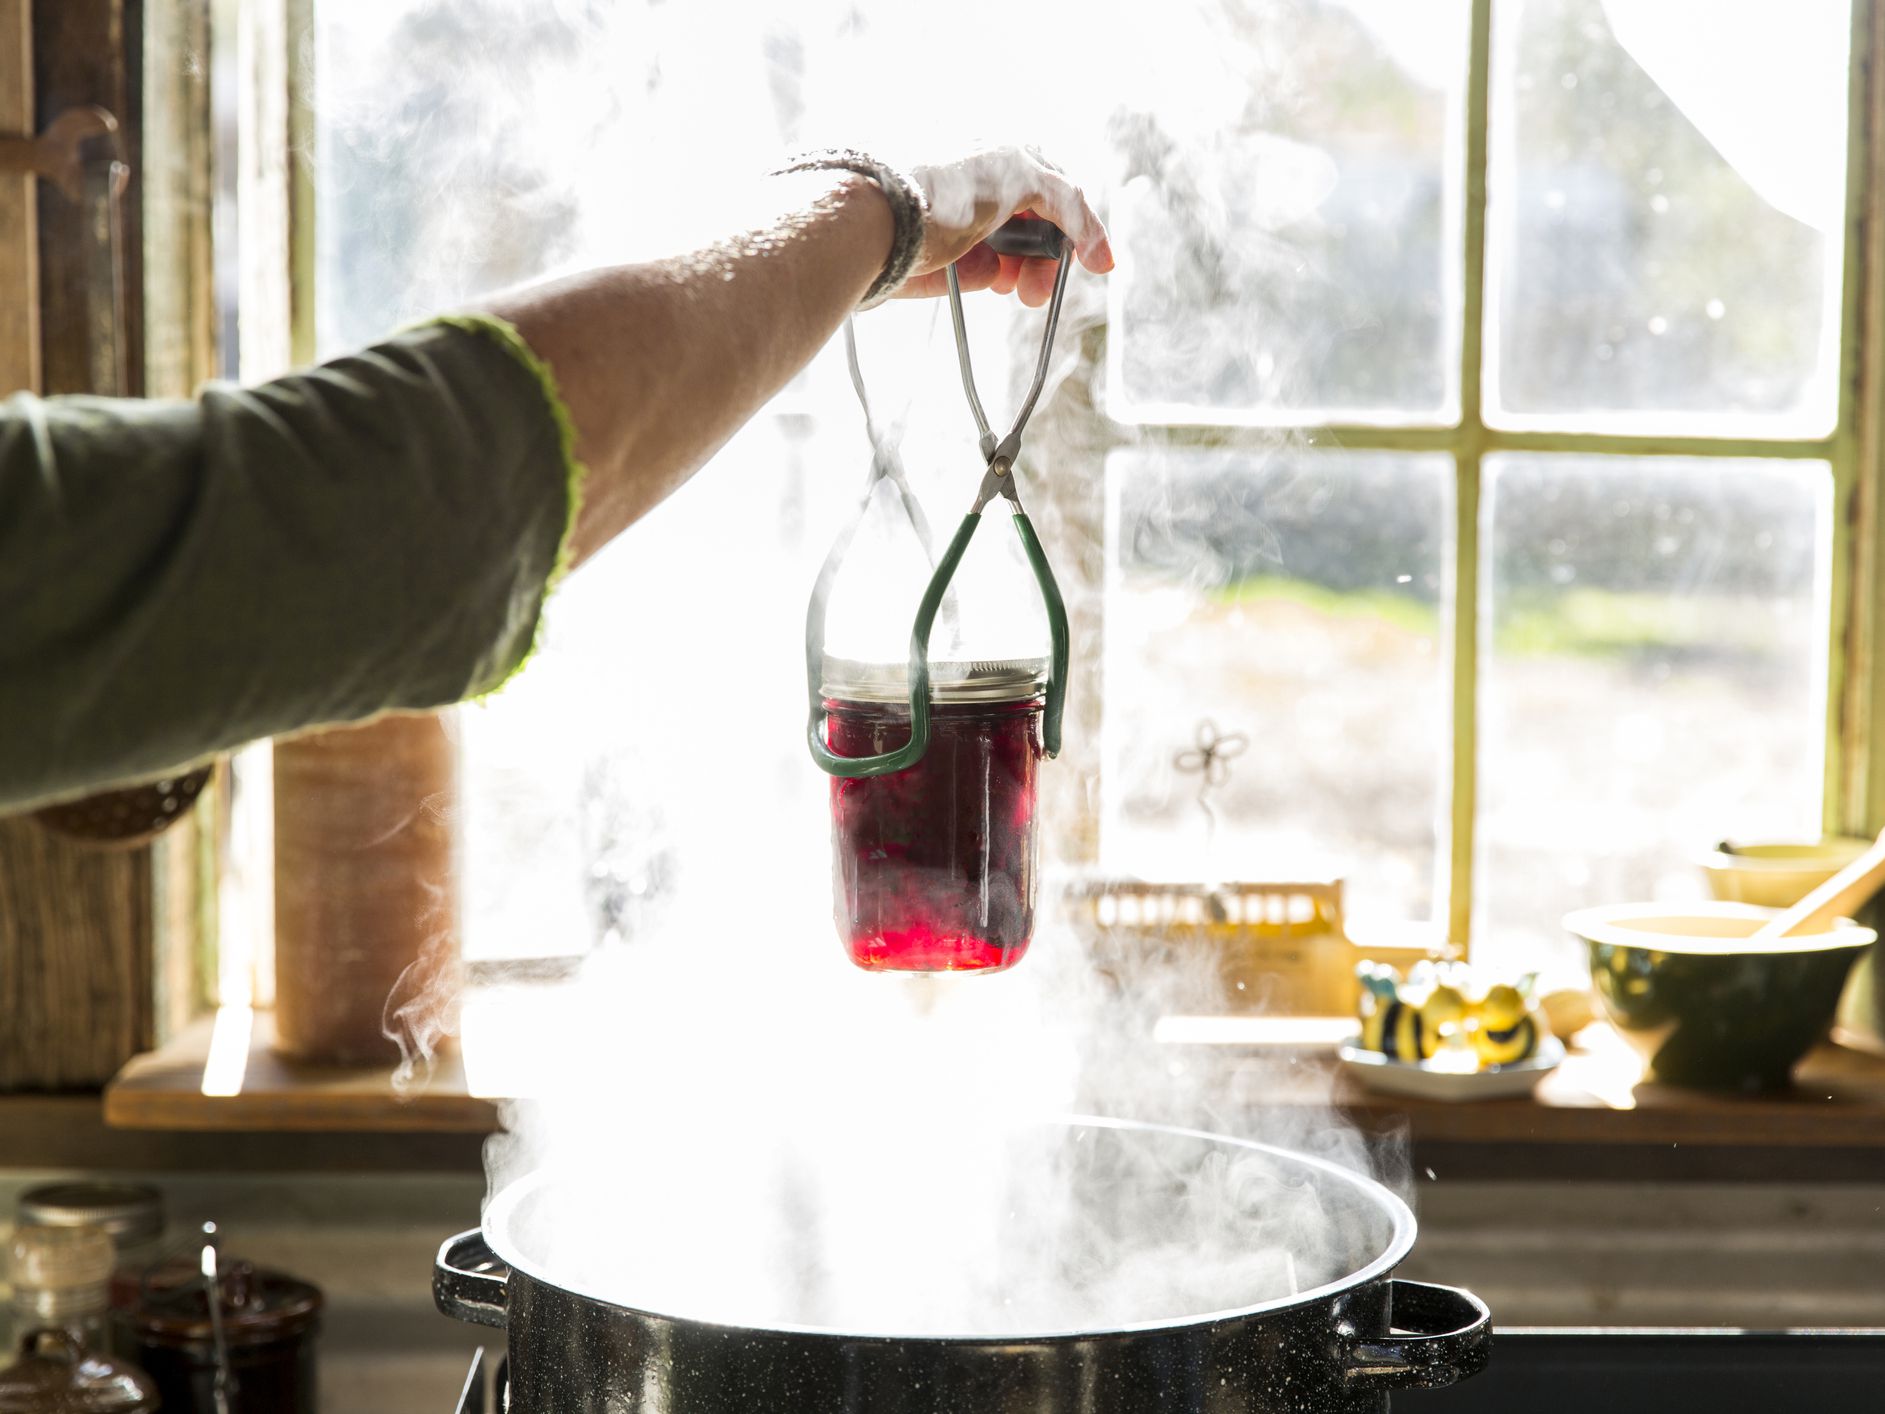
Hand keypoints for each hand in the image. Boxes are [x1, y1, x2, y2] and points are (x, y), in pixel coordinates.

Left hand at [893, 145, 1113, 306]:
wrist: (877, 223)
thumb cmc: (949, 189)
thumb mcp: (1022, 177)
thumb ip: (1068, 202)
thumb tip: (1098, 250)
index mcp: (999, 158)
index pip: (1056, 193)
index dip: (1080, 228)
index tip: (1097, 265)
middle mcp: (979, 189)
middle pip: (1033, 229)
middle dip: (1047, 258)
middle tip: (1042, 287)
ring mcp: (955, 226)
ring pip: (1006, 255)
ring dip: (1019, 271)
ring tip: (1017, 288)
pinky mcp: (931, 260)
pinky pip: (971, 274)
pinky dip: (982, 278)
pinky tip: (984, 279)